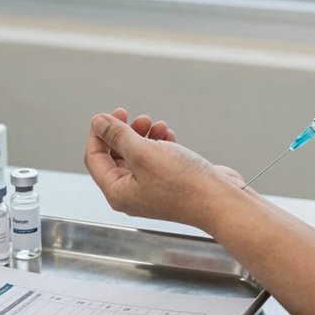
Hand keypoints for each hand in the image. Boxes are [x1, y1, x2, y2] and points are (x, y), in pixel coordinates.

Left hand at [84, 110, 247, 226]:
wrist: (219, 200)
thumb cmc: (183, 184)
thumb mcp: (144, 153)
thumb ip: (118, 136)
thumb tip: (98, 122)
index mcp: (117, 191)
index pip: (95, 158)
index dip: (100, 134)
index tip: (111, 114)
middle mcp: (131, 192)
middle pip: (116, 155)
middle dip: (126, 133)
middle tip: (138, 118)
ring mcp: (151, 188)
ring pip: (138, 154)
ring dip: (145, 136)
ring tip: (158, 125)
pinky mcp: (169, 182)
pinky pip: (156, 158)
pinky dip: (160, 144)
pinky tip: (169, 136)